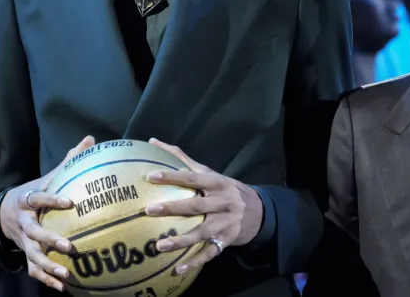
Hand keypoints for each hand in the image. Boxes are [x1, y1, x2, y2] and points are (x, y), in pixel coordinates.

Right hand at [0, 135, 95, 291]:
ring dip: (49, 266)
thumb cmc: (34, 193)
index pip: (40, 198)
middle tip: (69, 247)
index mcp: (28, 199)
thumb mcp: (46, 177)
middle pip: (34, 232)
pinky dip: (48, 280)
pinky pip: (34, 270)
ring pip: (33, 256)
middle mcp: (23, 222)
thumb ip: (68, 161)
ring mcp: (24, 241)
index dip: (53, 200)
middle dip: (50, 240)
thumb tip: (90, 140)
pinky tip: (64, 287)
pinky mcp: (26, 255)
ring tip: (67, 274)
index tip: (70, 202)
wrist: (4, 212)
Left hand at [144, 138, 263, 273]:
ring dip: (181, 240)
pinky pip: (209, 253)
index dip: (172, 176)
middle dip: (173, 208)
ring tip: (159, 245)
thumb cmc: (225, 189)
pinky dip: (194, 262)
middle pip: (196, 206)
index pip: (192, 178)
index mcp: (217, 183)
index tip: (150, 176)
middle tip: (150, 210)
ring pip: (201, 232)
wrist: (259, 211)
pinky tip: (177, 268)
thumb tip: (153, 141)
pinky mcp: (225, 241)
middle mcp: (222, 203)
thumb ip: (182, 159)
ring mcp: (225, 224)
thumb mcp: (210, 172)